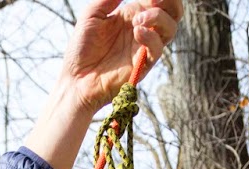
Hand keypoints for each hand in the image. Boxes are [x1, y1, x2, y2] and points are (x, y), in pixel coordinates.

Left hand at [24, 0, 183, 168]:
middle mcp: (142, 29)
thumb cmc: (81, 49)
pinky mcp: (143, 66)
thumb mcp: (92, 15)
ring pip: (170, 28)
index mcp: (133, 14)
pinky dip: (152, 37)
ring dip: (159, 17)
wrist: (76, 80)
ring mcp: (144, 47)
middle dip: (171, 1)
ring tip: (138, 21)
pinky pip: (158, 50)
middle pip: (172, 12)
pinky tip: (137, 31)